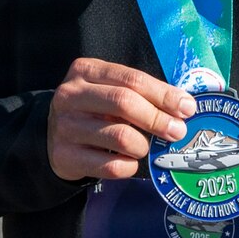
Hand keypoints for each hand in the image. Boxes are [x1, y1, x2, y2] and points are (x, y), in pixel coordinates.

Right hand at [47, 58, 194, 182]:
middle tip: (177, 131)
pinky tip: (130, 162)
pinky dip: (129, 166)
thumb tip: (184, 107)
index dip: (163, 95)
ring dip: (143, 146)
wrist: (51, 136)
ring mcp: (65, 126)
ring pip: (119, 136)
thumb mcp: (108, 90)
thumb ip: (140, 93)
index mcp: (85, 71)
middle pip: (124, 103)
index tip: (187, 108)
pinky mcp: (64, 156)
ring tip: (145, 148)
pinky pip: (110, 165)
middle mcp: (71, 95)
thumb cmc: (92, 109)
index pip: (132, 80)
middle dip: (157, 118)